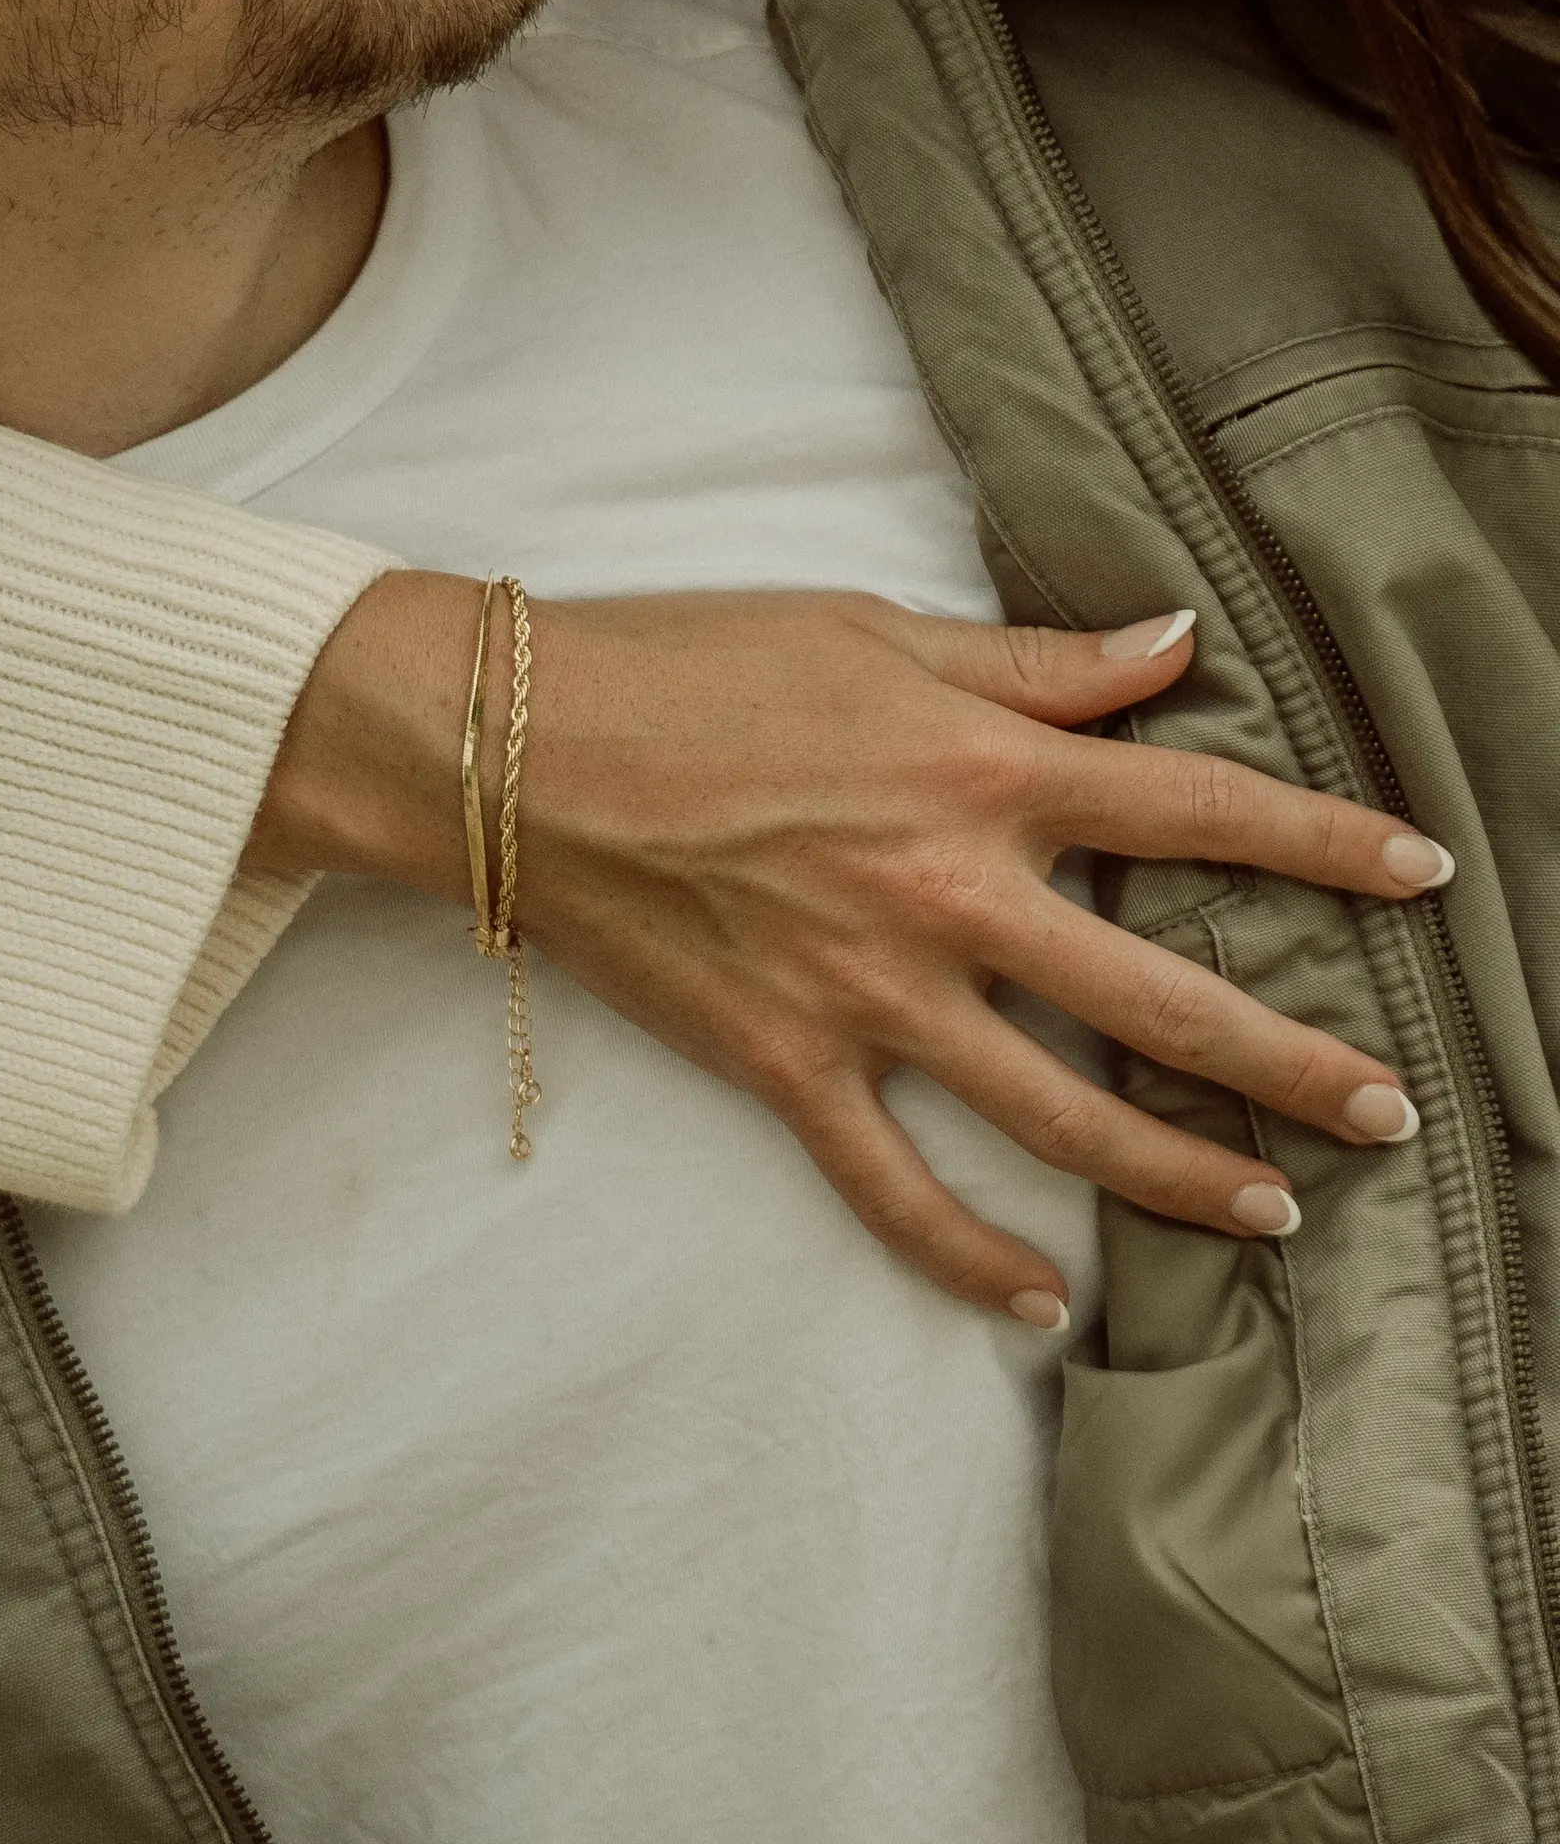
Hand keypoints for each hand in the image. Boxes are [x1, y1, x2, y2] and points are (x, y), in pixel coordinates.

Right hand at [251, 575, 1445, 1320]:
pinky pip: (896, 1190)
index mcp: (978, 767)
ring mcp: (868, 994)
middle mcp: (947, 892)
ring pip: (1059, 1113)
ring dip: (1179, 1171)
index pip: (1194, 809)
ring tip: (1275, 1211)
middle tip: (1390, 1108)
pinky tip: (1041, 1305)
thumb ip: (1030, 660)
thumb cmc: (688, 660)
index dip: (1322, 842)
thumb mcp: (870, 629)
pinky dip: (969, 1260)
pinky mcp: (786, 1065)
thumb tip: (1170, 646)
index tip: (1425, 872)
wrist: (510, 745)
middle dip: (1291, 1059)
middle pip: (1158, 996)